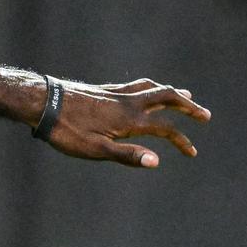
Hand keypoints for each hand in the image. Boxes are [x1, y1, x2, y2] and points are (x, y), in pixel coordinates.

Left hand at [42, 78, 210, 166]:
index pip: (166, 128)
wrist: (41, 102)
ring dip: (172, 92)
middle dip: (188, 105)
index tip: (192, 153)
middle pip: (167, 97)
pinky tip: (146, 91)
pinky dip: (150, 87)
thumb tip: (157, 161)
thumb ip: (127, 154)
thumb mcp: (95, 149)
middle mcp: (128, 101)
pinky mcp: (103, 89)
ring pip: (152, 87)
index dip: (181, 140)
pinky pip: (135, 85)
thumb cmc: (66, 131)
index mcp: (130, 118)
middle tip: (204, 114)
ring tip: (185, 94)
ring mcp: (116, 93)